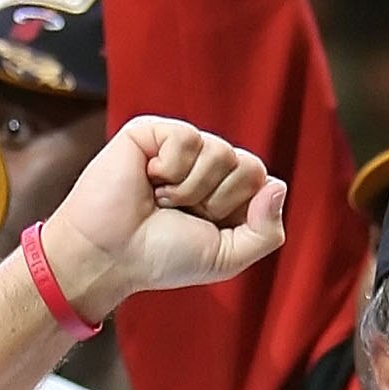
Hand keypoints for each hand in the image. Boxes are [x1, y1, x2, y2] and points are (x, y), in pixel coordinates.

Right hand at [37, 118, 284, 317]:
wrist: (110, 255)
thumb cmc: (161, 257)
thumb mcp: (226, 257)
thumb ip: (266, 231)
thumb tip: (278, 185)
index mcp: (227, 191)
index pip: (262, 182)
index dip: (238, 211)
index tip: (206, 228)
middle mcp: (208, 165)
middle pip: (248, 166)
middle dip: (216, 201)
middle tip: (179, 214)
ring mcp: (182, 146)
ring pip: (222, 152)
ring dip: (190, 189)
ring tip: (161, 200)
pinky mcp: (153, 131)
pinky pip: (188, 137)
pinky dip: (170, 168)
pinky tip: (148, 179)